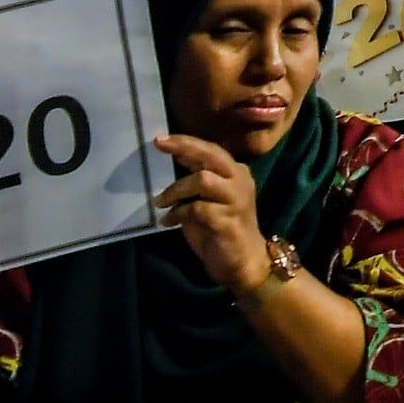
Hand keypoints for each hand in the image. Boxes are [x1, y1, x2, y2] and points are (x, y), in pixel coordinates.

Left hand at [151, 132, 273, 294]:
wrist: (244, 263)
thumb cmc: (222, 231)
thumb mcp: (207, 201)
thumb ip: (195, 182)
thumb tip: (173, 163)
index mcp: (235, 173)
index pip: (210, 150)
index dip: (185, 142)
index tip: (159, 139)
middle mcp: (239, 181)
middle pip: (210, 156)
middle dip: (184, 147)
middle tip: (159, 145)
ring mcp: (236, 200)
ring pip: (203, 180)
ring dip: (176, 190)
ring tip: (160, 203)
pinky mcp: (228, 221)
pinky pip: (197, 209)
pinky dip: (178, 213)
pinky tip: (168, 222)